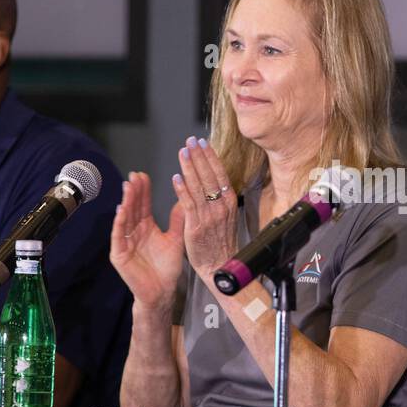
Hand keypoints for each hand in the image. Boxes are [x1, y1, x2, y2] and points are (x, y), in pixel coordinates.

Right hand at [110, 170, 185, 310]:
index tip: (143, 175)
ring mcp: (125, 242)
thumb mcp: (176, 239)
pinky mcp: (119, 254)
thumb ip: (178, 221)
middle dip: (133, 192)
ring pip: (124, 218)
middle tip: (134, 176)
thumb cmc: (167, 268)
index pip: (143, 205)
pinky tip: (121, 210)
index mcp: (146, 227)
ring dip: (126, 202)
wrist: (162, 291)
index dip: (143, 190)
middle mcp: (134, 232)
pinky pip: (118, 236)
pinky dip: (119, 223)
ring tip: (128, 187)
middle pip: (133, 208)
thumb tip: (184, 199)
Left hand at [173, 136, 237, 285]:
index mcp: (229, 201)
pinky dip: (182, 189)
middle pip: (209, 175)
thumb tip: (209, 179)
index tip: (202, 142)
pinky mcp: (197, 226)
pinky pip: (189, 204)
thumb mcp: (225, 216)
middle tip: (190, 141)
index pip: (219, 173)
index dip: (210, 156)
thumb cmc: (221, 242)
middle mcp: (221, 206)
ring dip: (190, 167)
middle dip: (199, 156)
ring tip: (182, 152)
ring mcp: (210, 216)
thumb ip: (217, 198)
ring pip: (199, 186)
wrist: (221, 266)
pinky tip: (176, 177)